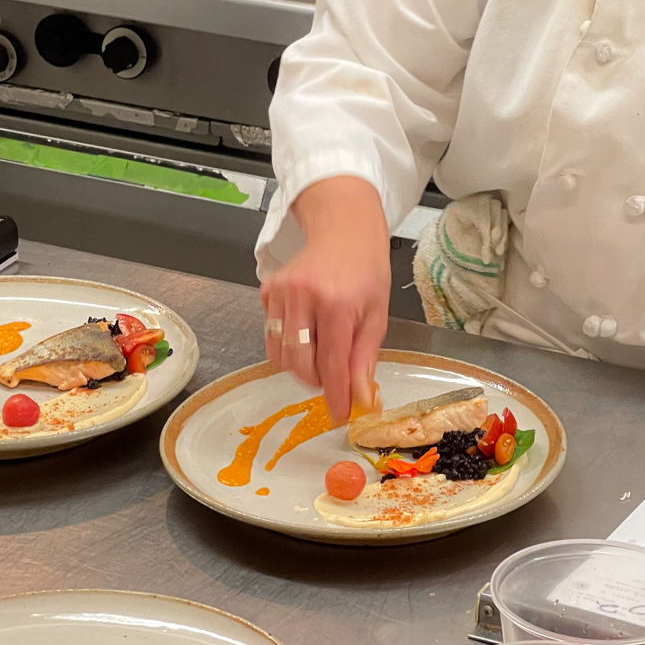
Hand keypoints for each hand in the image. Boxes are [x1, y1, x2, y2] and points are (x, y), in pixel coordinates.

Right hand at [260, 176, 390, 420]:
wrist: (344, 229)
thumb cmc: (366, 271)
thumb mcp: (377, 314)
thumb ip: (364, 358)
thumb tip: (360, 399)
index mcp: (338, 303)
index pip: (331, 364)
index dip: (335, 395)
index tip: (340, 415)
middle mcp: (304, 297)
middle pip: (300, 365)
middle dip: (316, 381)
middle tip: (332, 379)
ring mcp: (281, 292)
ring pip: (281, 355)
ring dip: (301, 365)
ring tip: (321, 350)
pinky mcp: (267, 290)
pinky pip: (271, 335)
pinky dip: (288, 343)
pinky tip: (307, 326)